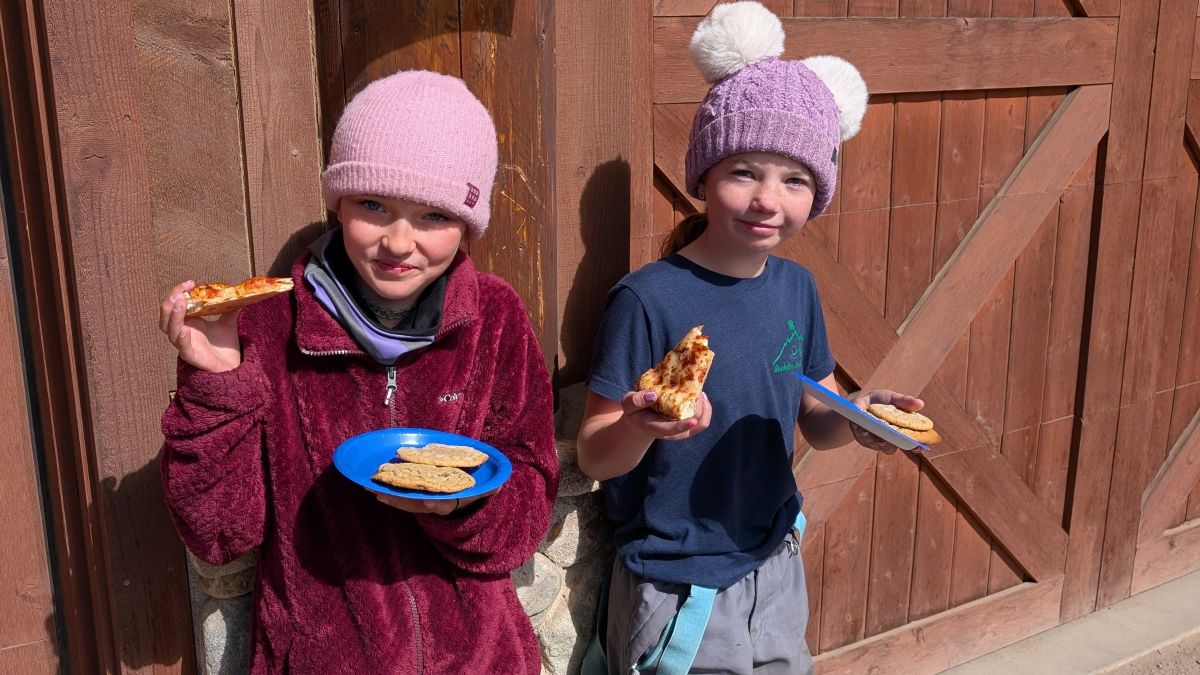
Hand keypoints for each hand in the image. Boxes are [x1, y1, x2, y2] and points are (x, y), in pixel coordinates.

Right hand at [158, 280, 242, 372]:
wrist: (232, 366)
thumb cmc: (224, 345)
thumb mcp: (228, 321)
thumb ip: (230, 307)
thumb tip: (238, 292)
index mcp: (188, 321)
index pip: (174, 304)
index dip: (178, 292)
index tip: (191, 283)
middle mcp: (182, 331)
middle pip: (165, 315)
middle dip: (171, 301)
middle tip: (180, 292)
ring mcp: (185, 344)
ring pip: (169, 330)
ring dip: (174, 316)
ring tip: (180, 304)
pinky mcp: (192, 357)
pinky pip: (182, 348)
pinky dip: (181, 338)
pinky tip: (184, 330)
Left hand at [376, 487, 499, 514]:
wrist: (469, 501)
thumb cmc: (475, 491)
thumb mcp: (486, 490)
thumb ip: (490, 488)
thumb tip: (498, 486)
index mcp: (453, 502)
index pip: (444, 505)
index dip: (435, 504)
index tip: (427, 502)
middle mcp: (437, 506)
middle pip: (416, 504)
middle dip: (399, 500)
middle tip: (382, 494)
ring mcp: (426, 504)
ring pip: (406, 502)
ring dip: (389, 496)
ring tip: (372, 489)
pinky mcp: (418, 499)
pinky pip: (403, 498)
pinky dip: (390, 494)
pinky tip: (377, 488)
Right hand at [619, 390, 711, 440]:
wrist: (640, 422)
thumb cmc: (635, 412)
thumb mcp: (628, 404)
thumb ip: (636, 401)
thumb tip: (653, 395)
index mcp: (656, 427)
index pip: (671, 430)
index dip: (682, 426)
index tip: (692, 421)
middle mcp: (672, 432)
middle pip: (692, 426)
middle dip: (699, 410)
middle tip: (697, 391)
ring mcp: (682, 430)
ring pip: (700, 424)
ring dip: (705, 409)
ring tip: (700, 392)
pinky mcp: (687, 425)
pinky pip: (702, 420)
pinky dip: (705, 409)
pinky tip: (701, 396)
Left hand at [850, 390, 924, 454]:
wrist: (862, 400)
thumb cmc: (882, 401)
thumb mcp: (893, 398)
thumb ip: (905, 401)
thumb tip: (921, 404)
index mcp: (901, 432)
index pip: (910, 443)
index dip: (914, 446)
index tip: (917, 446)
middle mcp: (888, 440)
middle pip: (890, 448)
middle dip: (888, 444)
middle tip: (885, 440)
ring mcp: (874, 441)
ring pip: (874, 444)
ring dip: (871, 438)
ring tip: (868, 431)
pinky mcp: (861, 438)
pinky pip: (861, 438)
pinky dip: (860, 432)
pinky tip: (858, 426)